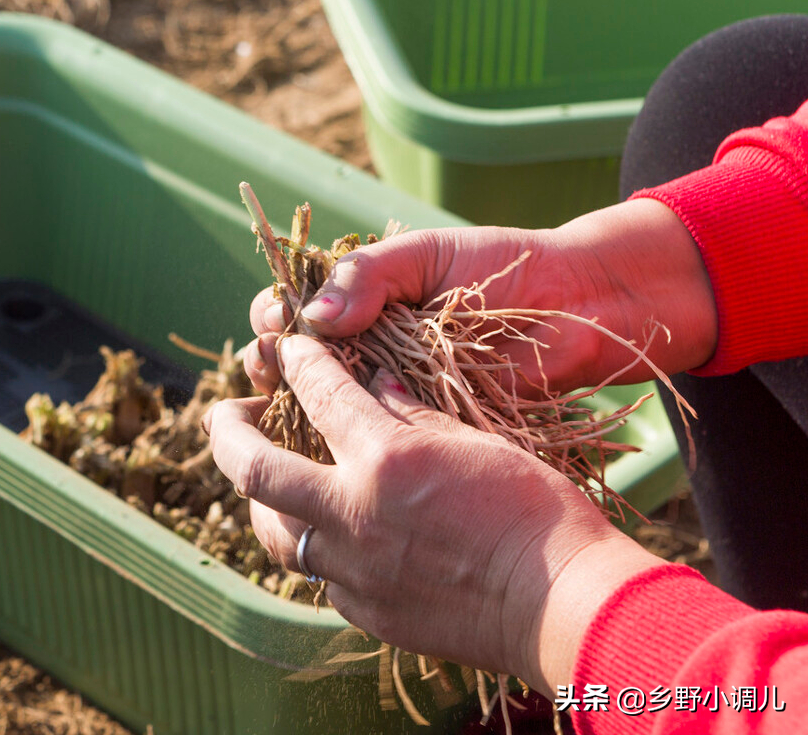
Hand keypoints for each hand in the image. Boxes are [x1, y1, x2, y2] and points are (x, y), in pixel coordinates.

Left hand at [211, 334, 665, 693]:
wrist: (561, 603)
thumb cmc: (535, 512)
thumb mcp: (475, 440)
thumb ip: (413, 411)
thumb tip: (376, 383)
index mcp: (384, 457)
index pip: (318, 391)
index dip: (298, 362)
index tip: (290, 350)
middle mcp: (352, 513)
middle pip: (252, 467)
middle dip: (227, 430)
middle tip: (225, 411)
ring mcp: (352, 569)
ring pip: (272, 531)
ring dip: (259, 497)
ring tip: (265, 477)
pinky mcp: (364, 610)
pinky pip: (317, 574)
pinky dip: (312, 544)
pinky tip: (326, 531)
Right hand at [244, 199, 716, 395]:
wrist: (579, 305)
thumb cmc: (504, 266)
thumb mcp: (427, 256)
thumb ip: (369, 276)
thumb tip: (316, 315)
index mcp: (364, 301)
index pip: (299, 311)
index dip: (276, 317)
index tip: (276, 321)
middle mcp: (370, 348)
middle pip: (300, 364)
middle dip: (275, 364)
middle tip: (272, 367)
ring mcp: (393, 390)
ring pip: (327, 407)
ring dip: (298, 408)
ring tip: (286, 404)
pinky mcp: (422, 428)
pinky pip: (374, 438)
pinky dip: (345, 442)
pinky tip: (324, 442)